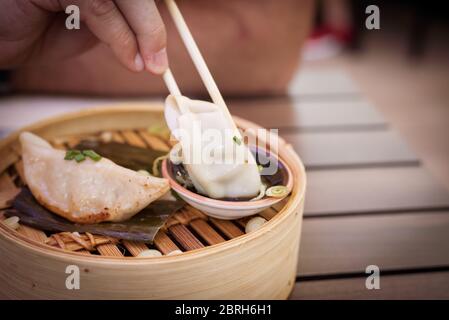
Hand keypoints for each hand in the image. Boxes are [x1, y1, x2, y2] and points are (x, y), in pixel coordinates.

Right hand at [0, 0, 167, 73]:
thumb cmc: (39, 26)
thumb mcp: (91, 26)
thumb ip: (121, 22)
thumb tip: (155, 37)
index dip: (153, 14)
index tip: (167, 44)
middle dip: (152, 25)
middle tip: (161, 64)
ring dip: (143, 32)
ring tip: (149, 65)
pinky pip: (101, 5)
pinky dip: (120, 37)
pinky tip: (129, 60)